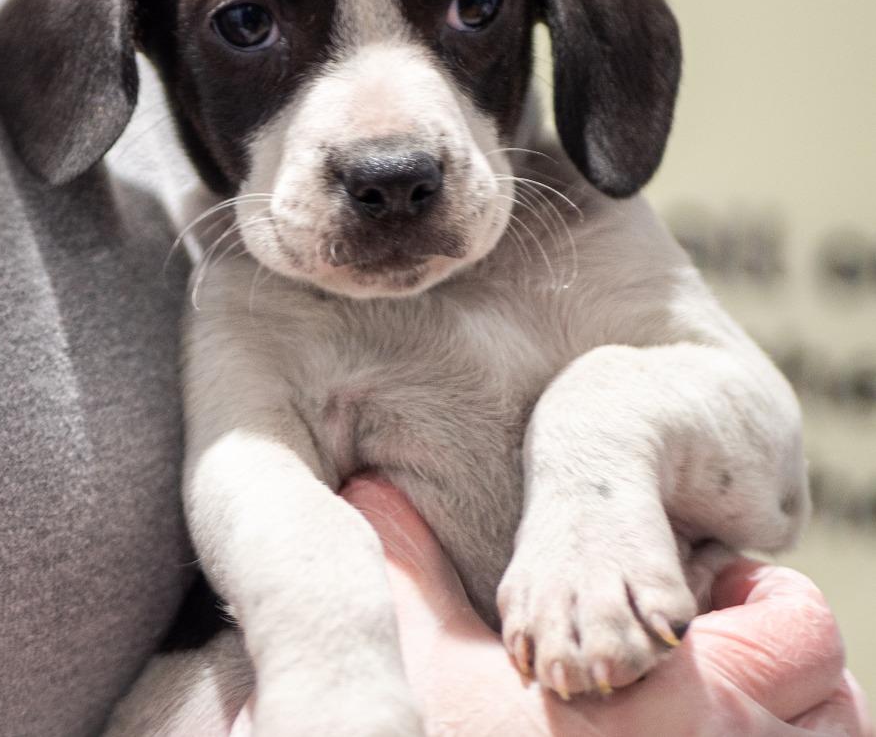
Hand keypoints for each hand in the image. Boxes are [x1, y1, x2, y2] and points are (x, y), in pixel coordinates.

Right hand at [339, 476, 871, 736]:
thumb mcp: (426, 670)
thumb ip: (414, 568)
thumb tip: (370, 487)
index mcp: (684, 707)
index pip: (803, 630)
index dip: (758, 601)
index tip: (698, 606)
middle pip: (839, 703)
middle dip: (787, 670)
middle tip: (707, 665)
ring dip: (794, 734)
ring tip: (710, 720)